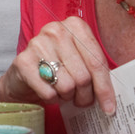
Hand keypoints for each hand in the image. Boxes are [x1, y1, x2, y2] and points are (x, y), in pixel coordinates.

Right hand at [0, 17, 114, 114]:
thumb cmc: (60, 68)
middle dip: (85, 96)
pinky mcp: (23, 61)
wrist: (26, 74)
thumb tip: (111, 102)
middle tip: (81, 99)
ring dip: (67, 96)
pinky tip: (48, 90)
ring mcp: (37, 43)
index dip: (105, 88)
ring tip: (63, 91)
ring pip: (67, 86)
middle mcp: (56, 30)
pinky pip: (48, 92)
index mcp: (75, 25)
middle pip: (83, 76)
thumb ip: (97, 72)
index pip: (96, 62)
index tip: (109, 108)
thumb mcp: (82, 62)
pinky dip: (51, 98)